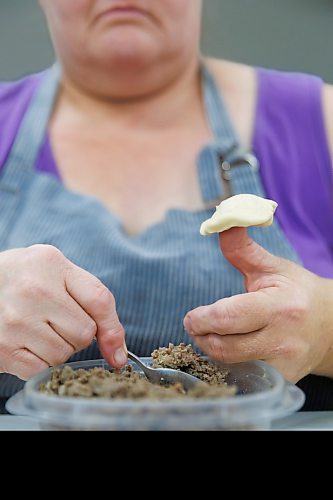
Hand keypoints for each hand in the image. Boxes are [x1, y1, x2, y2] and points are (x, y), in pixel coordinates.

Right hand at [0, 245, 126, 379]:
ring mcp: (14, 321)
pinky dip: (39, 363)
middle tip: (57, 320)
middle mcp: (32, 291)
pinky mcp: (3, 348)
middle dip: (77, 334)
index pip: (99, 301)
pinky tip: (27, 343)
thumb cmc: (32, 279)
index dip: (112, 330)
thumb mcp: (63, 274)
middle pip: (84, 334)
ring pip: (63, 355)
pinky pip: (40, 370)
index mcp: (52, 264)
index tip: (115, 351)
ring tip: (39, 329)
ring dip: (58, 349)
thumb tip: (118, 355)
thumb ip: (97, 303)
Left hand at [184, 227, 332, 381]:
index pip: (228, 317)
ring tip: (209, 333)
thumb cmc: (298, 292)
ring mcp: (284, 363)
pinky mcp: (282, 378)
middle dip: (201, 334)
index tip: (192, 316)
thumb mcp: (272, 267)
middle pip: (224, 345)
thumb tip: (219, 221)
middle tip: (195, 325)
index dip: (202, 318)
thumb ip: (242, 249)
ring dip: (211, 348)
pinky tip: (230, 348)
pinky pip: (243, 373)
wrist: (332, 326)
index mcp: (279, 306)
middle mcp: (282, 339)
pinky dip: (229, 362)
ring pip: (230, 362)